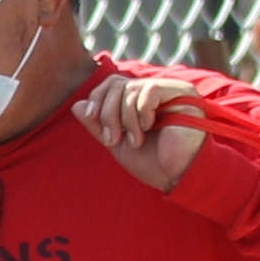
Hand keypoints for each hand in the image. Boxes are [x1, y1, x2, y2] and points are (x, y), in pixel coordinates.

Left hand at [78, 73, 205, 193]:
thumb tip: (77, 105)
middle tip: (114, 139)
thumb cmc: (152, 163)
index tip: (93, 120)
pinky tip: (148, 128)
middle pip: (116, 83)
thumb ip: (98, 124)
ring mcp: (169, 90)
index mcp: (140, 101)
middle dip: (107, 112)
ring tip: (135, 140)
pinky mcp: (182, 93)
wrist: (177, 177)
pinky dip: (140, 113)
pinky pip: (148, 90)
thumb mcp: (117, 143)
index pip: (111, 83)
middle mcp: (155, 91)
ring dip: (125, 119)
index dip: (97, 99)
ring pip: (129, 88)